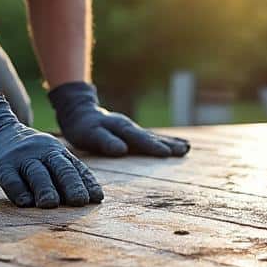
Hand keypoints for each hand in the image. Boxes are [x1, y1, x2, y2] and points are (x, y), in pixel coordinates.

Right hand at [0, 95, 103, 207]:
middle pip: (61, 169)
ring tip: (51, 205)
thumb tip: (92, 199)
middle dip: (72, 186)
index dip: (88, 183)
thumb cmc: (29, 154)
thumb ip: (68, 173)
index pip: (76, 168)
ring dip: (45, 189)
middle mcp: (43, 153)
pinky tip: (25, 203)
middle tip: (79, 202)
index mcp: (58, 152)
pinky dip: (18, 191)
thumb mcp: (50, 156)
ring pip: (37, 174)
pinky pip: (11, 179)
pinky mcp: (2, 166)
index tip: (97, 198)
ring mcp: (22, 158)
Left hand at [49, 81, 190, 157]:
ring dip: (171, 142)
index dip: (153, 146)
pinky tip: (176, 145)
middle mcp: (131, 127)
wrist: (80, 112)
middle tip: (185, 150)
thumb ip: (105, 141)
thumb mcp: (90, 134)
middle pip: (152, 137)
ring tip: (187, 148)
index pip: (140, 139)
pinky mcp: (133, 133)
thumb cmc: (83, 127)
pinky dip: (165, 141)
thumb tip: (122, 150)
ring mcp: (133, 129)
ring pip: (155, 136)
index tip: (167, 153)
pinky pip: (151, 137)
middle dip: (169, 144)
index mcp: (122, 128)